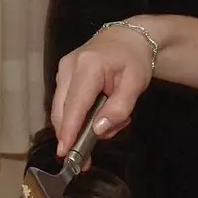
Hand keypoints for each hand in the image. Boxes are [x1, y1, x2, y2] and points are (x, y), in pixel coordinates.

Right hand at [50, 22, 154, 156]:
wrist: (128, 38)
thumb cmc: (134, 60)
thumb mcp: (136, 84)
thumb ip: (119, 109)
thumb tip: (98, 130)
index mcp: (88, 67)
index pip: (75, 105)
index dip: (69, 130)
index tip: (65, 152)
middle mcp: (68, 67)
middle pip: (61, 110)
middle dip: (71, 135)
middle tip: (85, 158)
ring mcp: (62, 71)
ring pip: (61, 109)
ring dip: (79, 126)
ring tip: (109, 125)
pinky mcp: (63, 76)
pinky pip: (65, 104)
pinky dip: (79, 117)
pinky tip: (100, 116)